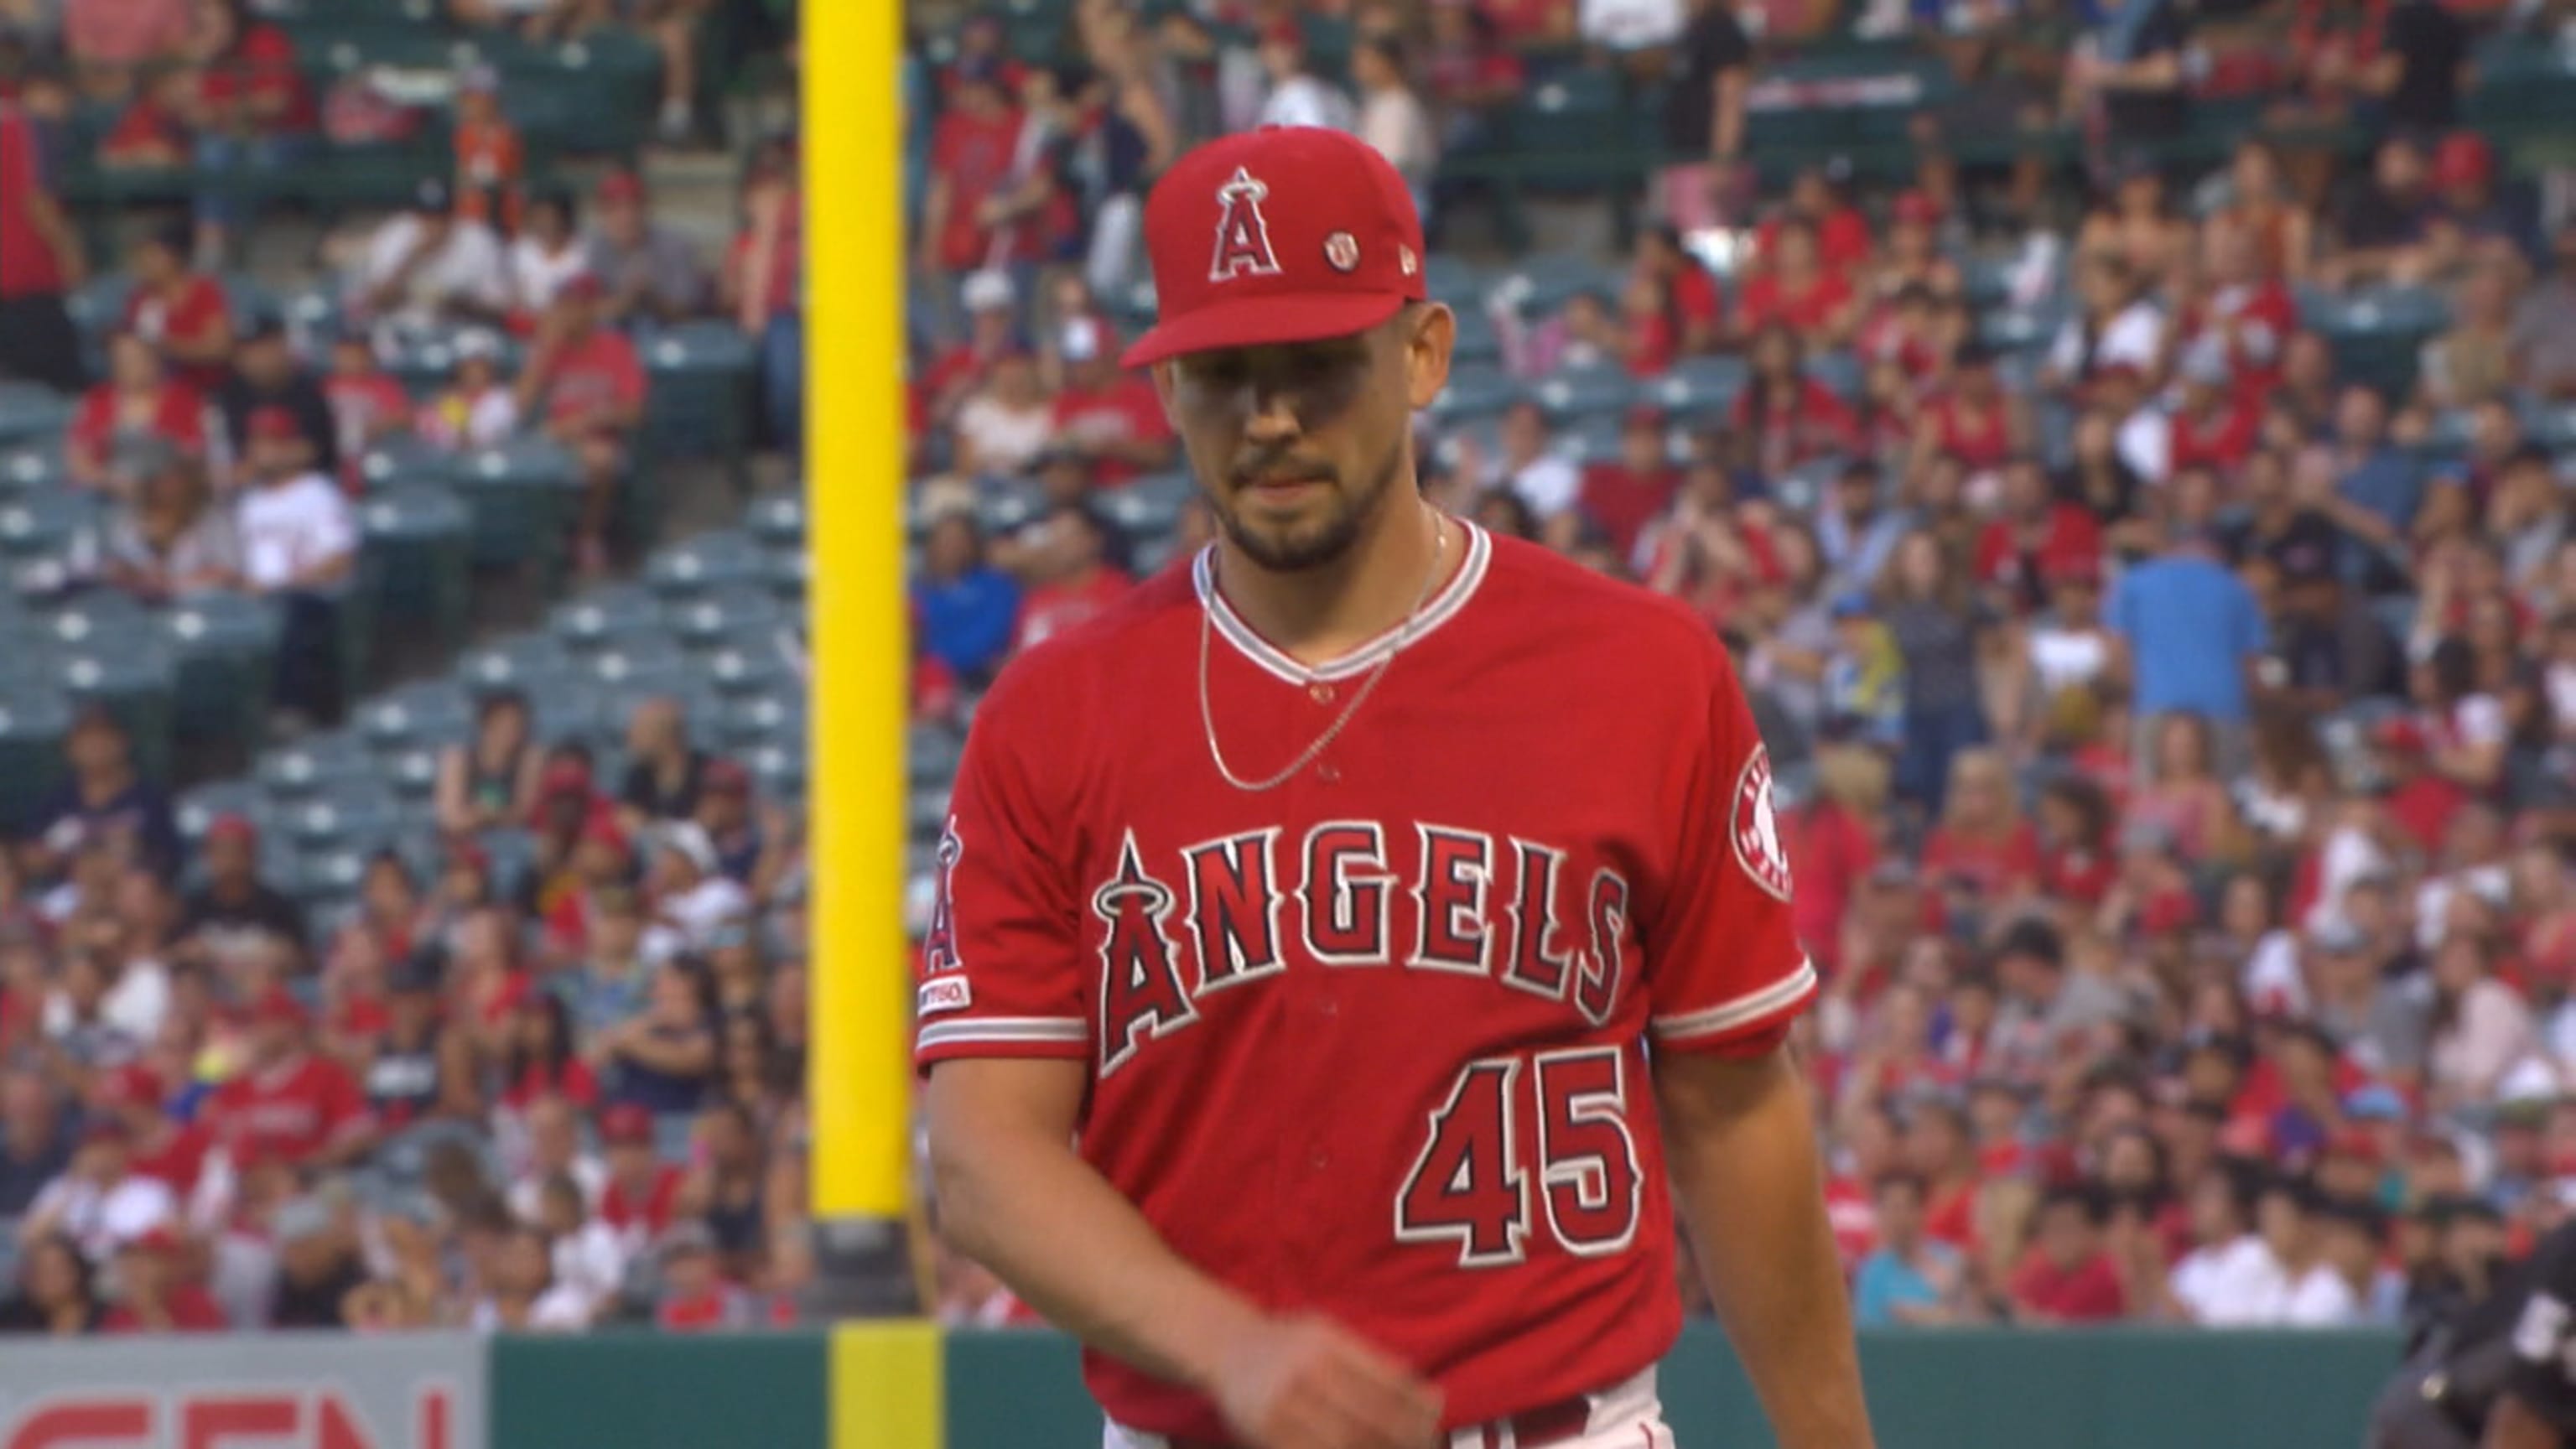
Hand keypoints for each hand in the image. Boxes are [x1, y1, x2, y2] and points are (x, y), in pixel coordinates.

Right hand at [1207, 1313, 1442, 1448]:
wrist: (1225, 1345)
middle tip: (1424, 1444)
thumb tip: (1422, 1394)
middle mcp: (1304, 1369)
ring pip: (1343, 1440)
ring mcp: (1282, 1402)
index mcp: (1326, 1341)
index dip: (1416, 1406)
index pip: (1383, 1380)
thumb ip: (1369, 1361)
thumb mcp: (1327, 1331)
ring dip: (1377, 1448)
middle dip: (1403, 1438)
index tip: (1434, 1416)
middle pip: (1368, 1417)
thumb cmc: (1288, 1341)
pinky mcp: (1264, 1429)